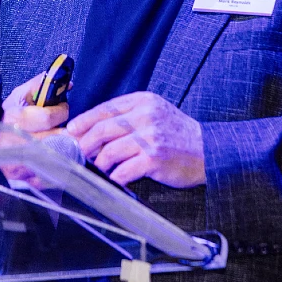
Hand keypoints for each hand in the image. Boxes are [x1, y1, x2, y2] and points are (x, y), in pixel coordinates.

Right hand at [0, 72, 69, 184]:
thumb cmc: (4, 118)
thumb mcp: (18, 97)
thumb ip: (40, 86)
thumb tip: (65, 83)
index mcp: (15, 119)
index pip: (48, 117)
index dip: (61, 111)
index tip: (63, 108)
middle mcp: (16, 142)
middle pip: (55, 138)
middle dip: (68, 131)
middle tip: (71, 126)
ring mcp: (20, 162)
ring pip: (55, 157)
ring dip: (66, 148)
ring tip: (67, 139)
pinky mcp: (23, 177)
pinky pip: (49, 173)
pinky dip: (56, 165)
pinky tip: (58, 156)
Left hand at [66, 92, 205, 187]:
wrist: (209, 150)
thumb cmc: (179, 134)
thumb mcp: (156, 113)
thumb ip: (130, 115)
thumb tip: (96, 128)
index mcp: (144, 101)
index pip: (105, 109)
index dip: (85, 121)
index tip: (72, 130)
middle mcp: (146, 116)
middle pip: (102, 129)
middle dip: (85, 144)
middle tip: (79, 153)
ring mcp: (150, 138)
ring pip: (109, 151)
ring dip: (100, 163)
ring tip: (99, 168)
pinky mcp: (154, 159)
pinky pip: (123, 170)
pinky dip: (115, 177)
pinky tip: (115, 179)